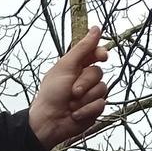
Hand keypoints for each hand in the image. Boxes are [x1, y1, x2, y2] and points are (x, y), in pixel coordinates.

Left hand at [27, 26, 109, 149]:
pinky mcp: (95, 109)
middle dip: (84, 83)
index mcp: (77, 66)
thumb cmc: (51, 94)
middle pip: (98, 73)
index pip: (95, 54)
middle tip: (71, 92)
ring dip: (84, 99)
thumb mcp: (65, 67)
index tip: (102, 57)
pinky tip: (75, 114)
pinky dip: (86, 110)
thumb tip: (97, 28)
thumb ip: (82, 48)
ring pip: (102, 89)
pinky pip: (101, 105)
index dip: (100, 54)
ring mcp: (91, 94)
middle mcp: (86, 79)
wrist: (49, 122)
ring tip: (71, 105)